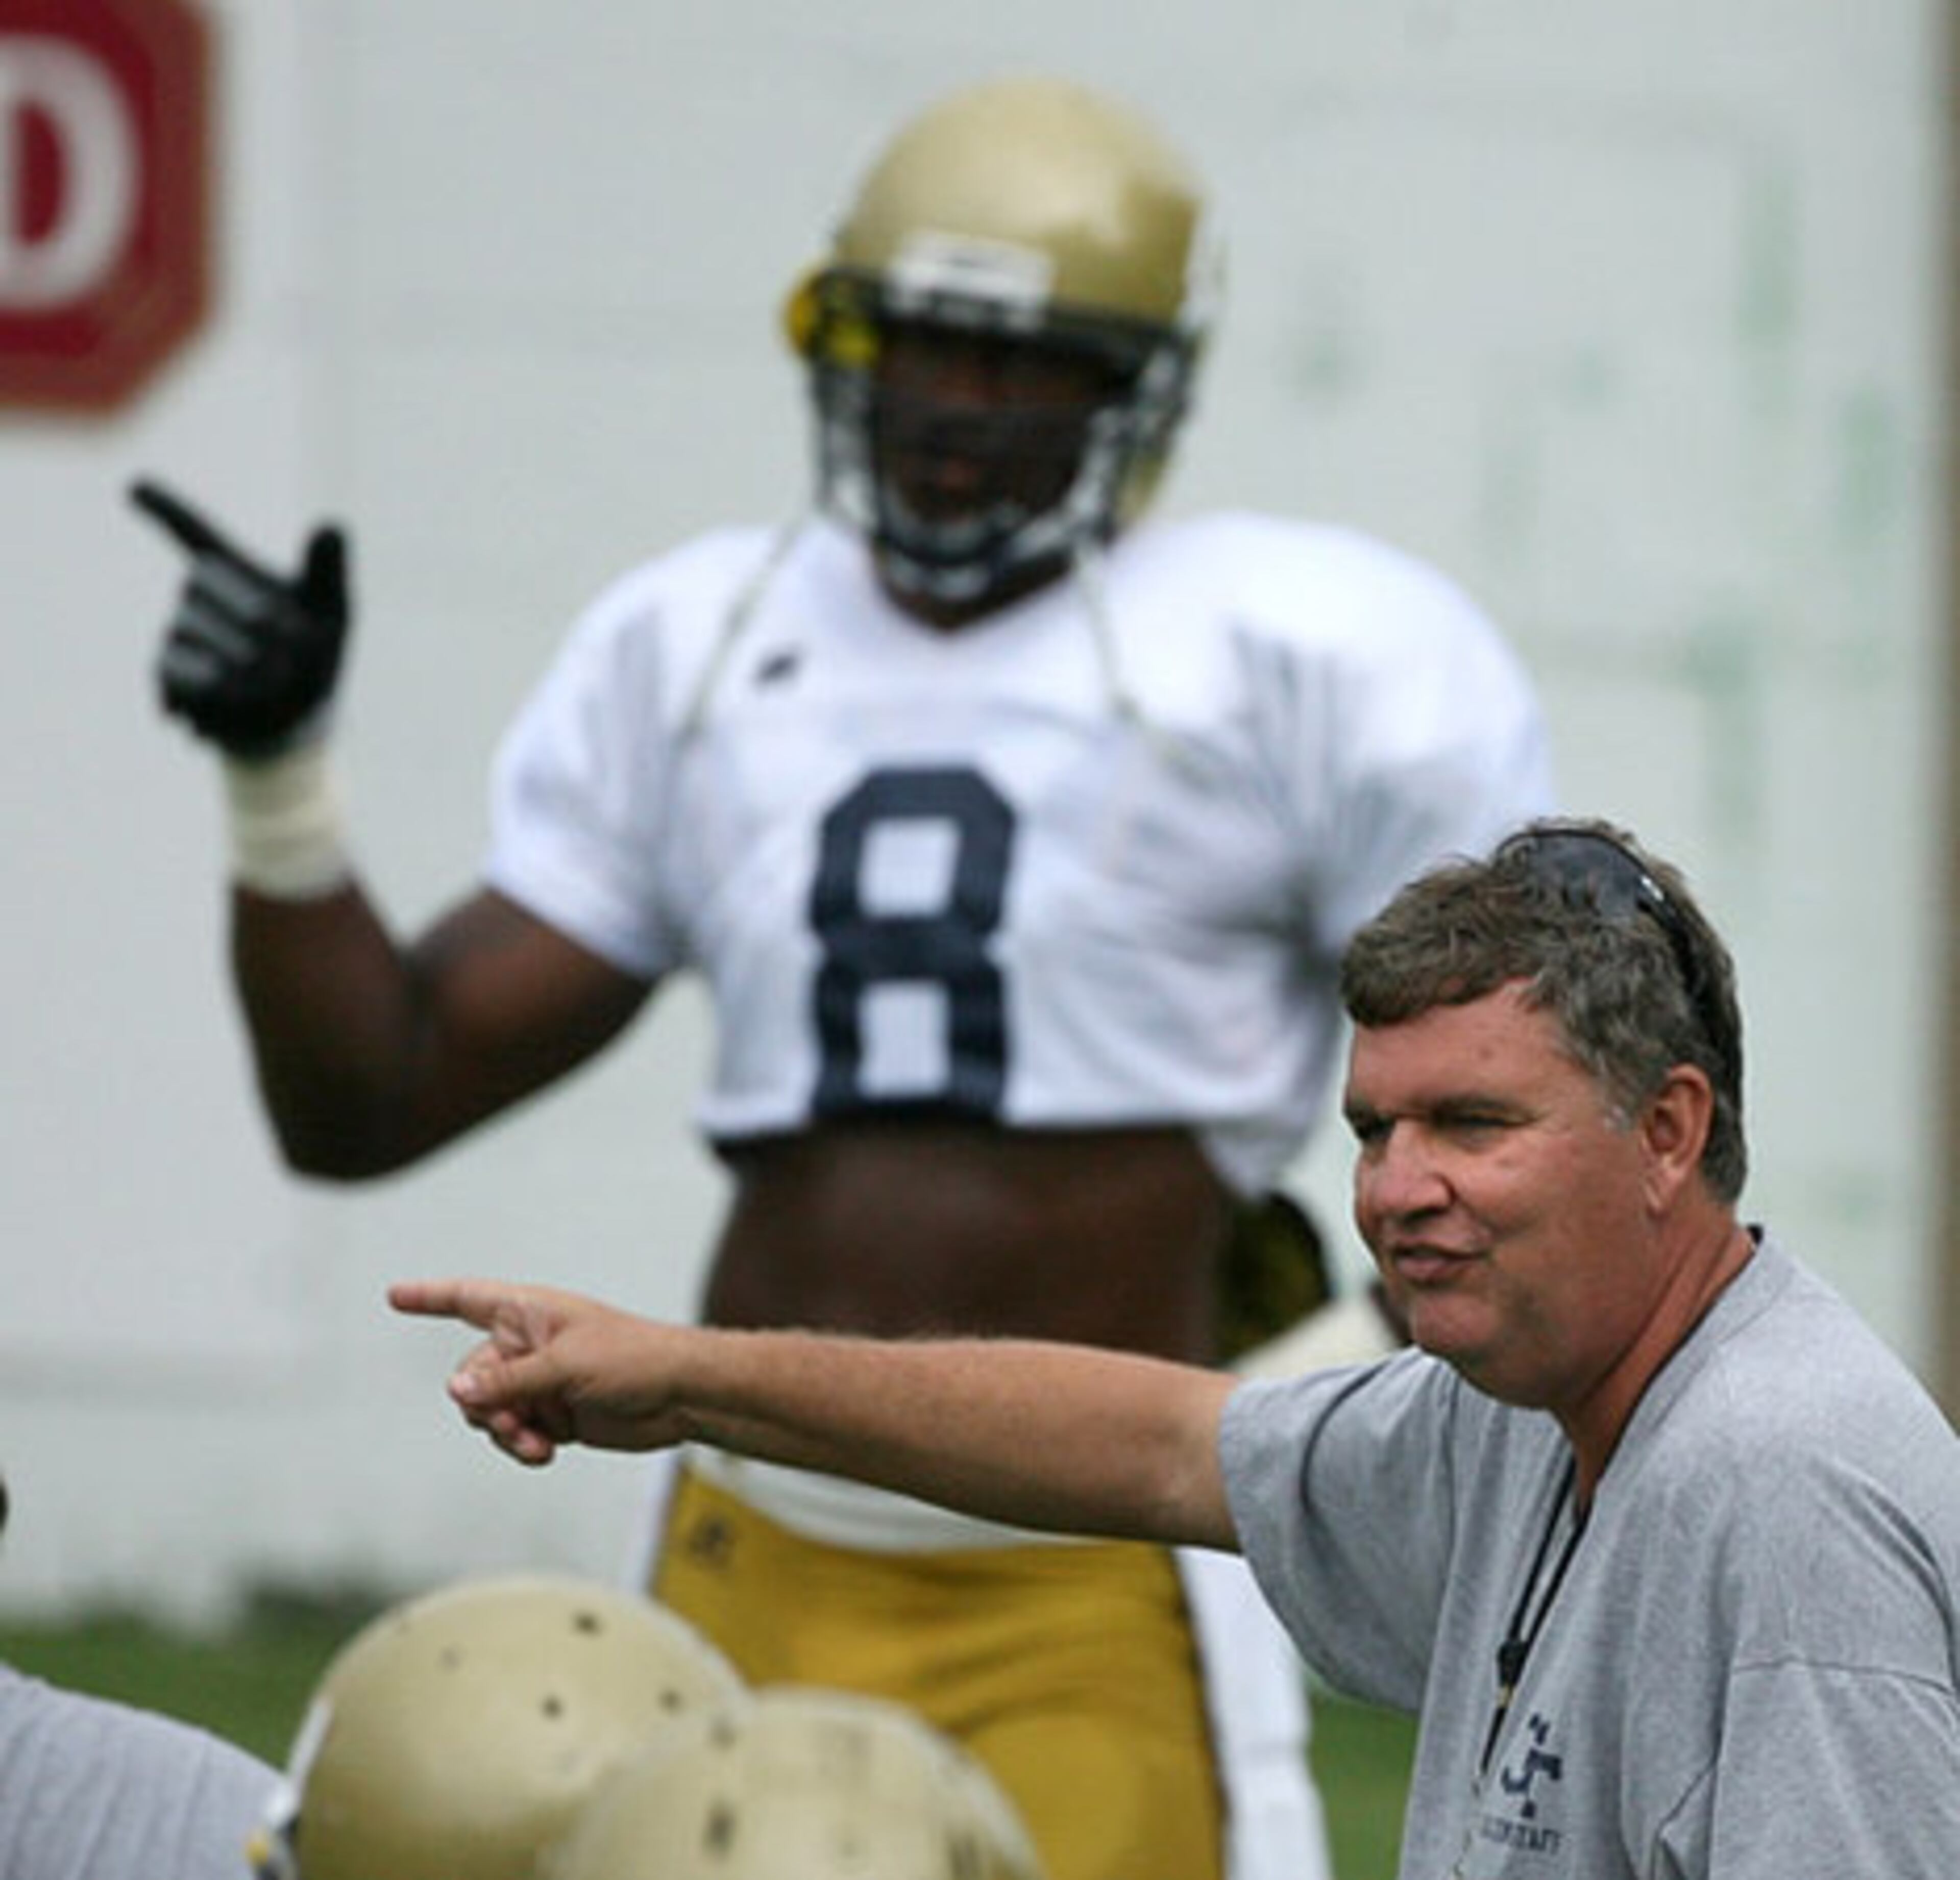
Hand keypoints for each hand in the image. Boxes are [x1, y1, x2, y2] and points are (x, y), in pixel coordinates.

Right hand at [130, 479, 351, 757]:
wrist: (298, 712)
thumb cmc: (316, 649)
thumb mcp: (331, 609)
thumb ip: (327, 570)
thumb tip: (333, 525)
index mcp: (234, 569)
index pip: (193, 531)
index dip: (166, 507)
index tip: (134, 486)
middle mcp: (197, 593)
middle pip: (202, 584)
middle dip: (252, 618)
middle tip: (291, 650)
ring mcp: (177, 630)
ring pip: (186, 630)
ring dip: (237, 661)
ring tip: (272, 684)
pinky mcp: (164, 671)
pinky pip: (170, 673)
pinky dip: (210, 692)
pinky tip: (233, 704)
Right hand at [388, 1277, 688, 1465]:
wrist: (679, 1395)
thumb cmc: (632, 1358)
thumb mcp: (565, 1366)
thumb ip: (508, 1381)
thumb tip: (455, 1392)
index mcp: (529, 1312)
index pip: (467, 1299)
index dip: (429, 1297)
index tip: (394, 1294)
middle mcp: (527, 1344)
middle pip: (470, 1377)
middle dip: (484, 1406)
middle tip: (516, 1423)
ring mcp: (537, 1381)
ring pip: (487, 1411)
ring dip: (504, 1432)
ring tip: (536, 1443)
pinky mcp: (550, 1414)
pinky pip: (512, 1434)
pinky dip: (520, 1445)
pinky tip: (546, 1453)